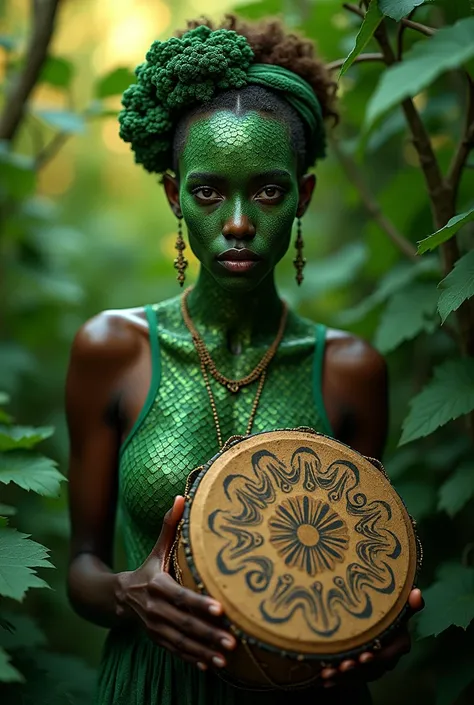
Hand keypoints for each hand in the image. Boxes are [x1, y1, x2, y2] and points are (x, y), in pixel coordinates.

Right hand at [115, 496, 235, 670]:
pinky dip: (193, 660)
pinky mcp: (158, 640)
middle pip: (185, 624)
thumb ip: (169, 525)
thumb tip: (181, 496)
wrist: (119, 597)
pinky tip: (211, 666)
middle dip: (209, 633)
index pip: (181, 597)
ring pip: (183, 643)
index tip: (220, 609)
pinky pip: (177, 653)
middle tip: (233, 641)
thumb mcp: (157, 549)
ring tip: (227, 658)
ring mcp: (156, 628)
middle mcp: (156, 610)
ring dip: (205, 651)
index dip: (200, 603)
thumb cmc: (148, 569)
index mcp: (158, 586)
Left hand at [320, 588, 423, 687]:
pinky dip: (337, 680)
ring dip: (343, 676)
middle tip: (342, 665)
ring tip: (327, 673)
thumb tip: (417, 592)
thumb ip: (408, 604)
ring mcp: (375, 667)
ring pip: (360, 675)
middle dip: (357, 668)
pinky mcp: (361, 671)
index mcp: (399, 644)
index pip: (389, 654)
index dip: (377, 657)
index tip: (363, 656)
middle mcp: (388, 659)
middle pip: (372, 668)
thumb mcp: (397, 608)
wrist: (375, 623)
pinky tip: (324, 680)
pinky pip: (349, 678)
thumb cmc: (388, 612)